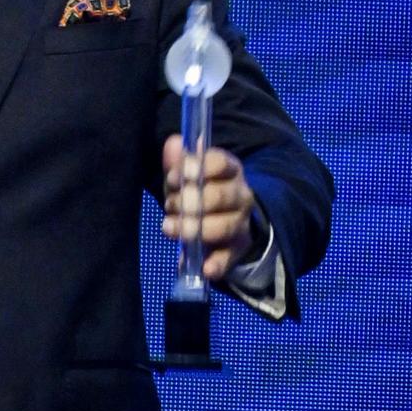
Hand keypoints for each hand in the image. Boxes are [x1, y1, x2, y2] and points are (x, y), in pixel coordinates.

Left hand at [161, 135, 256, 280]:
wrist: (229, 219)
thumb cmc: (201, 191)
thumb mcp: (189, 174)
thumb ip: (180, 160)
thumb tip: (174, 142)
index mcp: (230, 170)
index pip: (221, 163)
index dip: (197, 168)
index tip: (177, 176)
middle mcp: (240, 195)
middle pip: (220, 196)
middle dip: (191, 201)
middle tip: (170, 205)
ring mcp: (241, 223)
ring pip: (225, 226)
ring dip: (195, 228)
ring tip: (170, 227)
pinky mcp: (236, 250)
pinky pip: (229, 258)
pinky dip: (217, 265)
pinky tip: (203, 268)